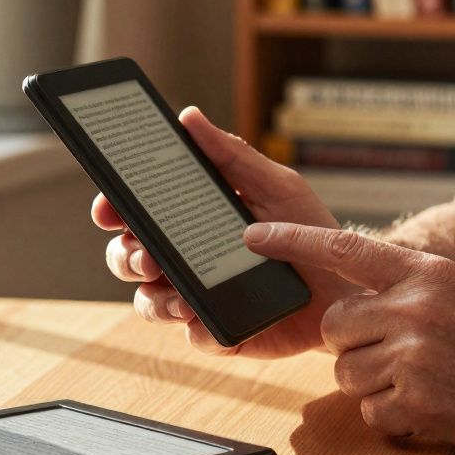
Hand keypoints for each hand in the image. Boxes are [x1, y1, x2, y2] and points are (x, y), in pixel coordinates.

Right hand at [92, 107, 356, 356]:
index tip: (108, 208)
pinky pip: (194, 336)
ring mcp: (200, 297)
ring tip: (179, 297)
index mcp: (192, 220)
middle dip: (126, 257)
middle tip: (146, 256)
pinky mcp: (221, 331)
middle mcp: (187, 259)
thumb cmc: (309, 229)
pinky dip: (197, 329)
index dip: (113, 209)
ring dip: (154, 299)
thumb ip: (231, 154)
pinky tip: (206, 319)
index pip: (137, 212)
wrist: (346, 284)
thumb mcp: (274, 183)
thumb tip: (189, 117)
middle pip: (128, 258)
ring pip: (149, 302)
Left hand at [243, 222, 454, 454]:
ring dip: (374, 389)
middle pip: (336, 326)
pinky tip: (433, 411)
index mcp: (426, 272)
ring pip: (347, 375)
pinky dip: (395, 421)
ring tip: (423, 385)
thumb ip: (410, 288)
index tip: (249, 235)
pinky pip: (371, 415)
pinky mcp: (420, 404)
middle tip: (392, 358)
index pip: (342, 247)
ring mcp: (416, 356)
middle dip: (352, 347)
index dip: (290, 240)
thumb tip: (354, 300)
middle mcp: (415, 307)